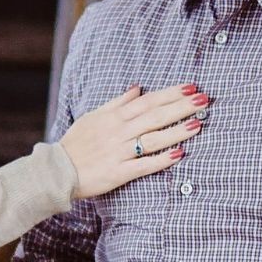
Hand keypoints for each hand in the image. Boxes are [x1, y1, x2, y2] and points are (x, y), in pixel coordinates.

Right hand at [60, 84, 208, 198]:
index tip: (191, 88)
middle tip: (204, 100)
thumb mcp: (93, 116)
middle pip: (155, 116)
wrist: (58, 170)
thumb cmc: (76, 143)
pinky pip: (143, 165)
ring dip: (177, 131)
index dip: (171, 94)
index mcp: (114, 117)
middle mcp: (118, 132)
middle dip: (181, 107)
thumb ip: (117, 103)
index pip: (148, 101)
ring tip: (198, 124)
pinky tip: (179, 155)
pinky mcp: (118, 173)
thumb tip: (137, 88)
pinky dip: (161, 160)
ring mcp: (119, 152)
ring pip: (153, 139)